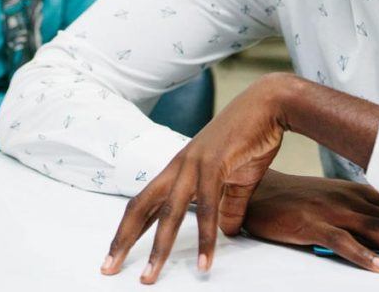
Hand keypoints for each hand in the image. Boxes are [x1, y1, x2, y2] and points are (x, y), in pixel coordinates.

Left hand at [100, 75, 287, 283]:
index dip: (128, 229)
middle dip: (123, 239)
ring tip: (151, 276)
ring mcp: (193, 163)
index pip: (144, 202)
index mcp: (179, 168)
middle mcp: (178, 166)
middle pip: (141, 206)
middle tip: (109, 269)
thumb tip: (226, 232)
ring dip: (158, 247)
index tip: (115, 255)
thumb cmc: (251, 137)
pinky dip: (205, 237)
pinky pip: (206, 207)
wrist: (269, 104)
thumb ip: (229, 206)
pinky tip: (204, 261)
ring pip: (168, 211)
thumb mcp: (238, 179)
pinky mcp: (214, 163)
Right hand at [243, 171, 378, 273]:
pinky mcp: (310, 223)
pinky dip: (363, 255)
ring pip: (376, 229)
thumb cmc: (299, 202)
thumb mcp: (335, 204)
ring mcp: (331, 210)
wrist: (258, 193)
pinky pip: (341, 240)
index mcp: (358, 193)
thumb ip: (361, 219)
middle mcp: (350, 198)